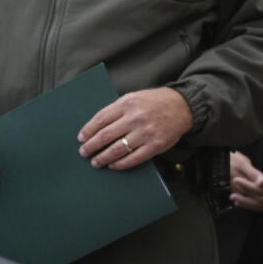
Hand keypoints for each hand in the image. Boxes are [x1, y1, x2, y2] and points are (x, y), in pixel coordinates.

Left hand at [77, 87, 192, 169]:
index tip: (81, 138)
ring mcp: (145, 132)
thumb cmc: (154, 102)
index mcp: (127, 103)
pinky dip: (120, 164)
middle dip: (91, 146)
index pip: (101, 119)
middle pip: (106, 135)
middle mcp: (135, 118)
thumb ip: (117, 110)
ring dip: (103, 157)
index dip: (88, 130)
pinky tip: (113, 165)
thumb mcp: (133, 97)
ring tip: (96, 162)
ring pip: (118, 149)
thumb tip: (96, 127)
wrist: (181, 106)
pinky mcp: (155, 145)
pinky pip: (133, 158)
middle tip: (83, 152)